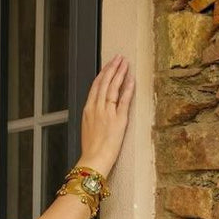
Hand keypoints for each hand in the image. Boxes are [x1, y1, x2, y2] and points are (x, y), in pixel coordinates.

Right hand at [78, 54, 133, 175]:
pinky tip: (131, 78)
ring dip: (119, 73)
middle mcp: (96, 108)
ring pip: (113, 87)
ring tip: (125, 63)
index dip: (103, 74)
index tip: (109, 65)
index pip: (95, 86)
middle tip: (119, 58)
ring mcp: (107, 112)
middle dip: (112, 68)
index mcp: (88, 110)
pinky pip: (124, 100)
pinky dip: (127, 88)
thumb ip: (93, 117)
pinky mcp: (118, 119)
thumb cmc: (91, 150)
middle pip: (104, 83)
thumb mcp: (87, 129)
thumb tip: (98, 111)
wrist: (94, 160)